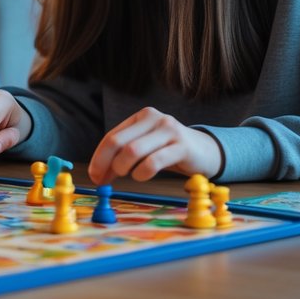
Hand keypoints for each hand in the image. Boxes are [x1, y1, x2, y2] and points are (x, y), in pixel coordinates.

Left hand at [88, 107, 221, 184]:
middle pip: (118, 142)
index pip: (112, 136)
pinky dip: (142, 173)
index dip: (99, 157)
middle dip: (106, 164)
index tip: (94, 176)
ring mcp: (169, 130)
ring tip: (130, 175)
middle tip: (105, 181)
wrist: (205, 151)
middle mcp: (154, 119)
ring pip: (133, 151)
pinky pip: (153, 162)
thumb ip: (124, 155)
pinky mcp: (181, 146)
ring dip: (124, 168)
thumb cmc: (170, 151)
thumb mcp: (146, 147)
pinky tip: (142, 176)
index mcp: (142, 117)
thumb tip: (99, 174)